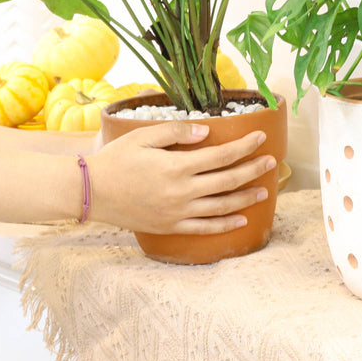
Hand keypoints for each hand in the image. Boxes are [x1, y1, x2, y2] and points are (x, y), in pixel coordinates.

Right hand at [85, 121, 273, 234]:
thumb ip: (177, 132)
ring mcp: (178, 212)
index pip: (222, 156)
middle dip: (253, 170)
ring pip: (222, 206)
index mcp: (177, 166)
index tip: (261, 137)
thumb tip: (206, 132)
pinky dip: (226, 225)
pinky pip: (204, 228)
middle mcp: (182, 191)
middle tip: (272, 161)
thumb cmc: (115, 159)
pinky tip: (241, 219)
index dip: (245, 146)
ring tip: (264, 190)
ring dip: (246, 198)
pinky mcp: (171, 226)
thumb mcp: (143, 137)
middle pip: (228, 181)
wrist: (90, 192)